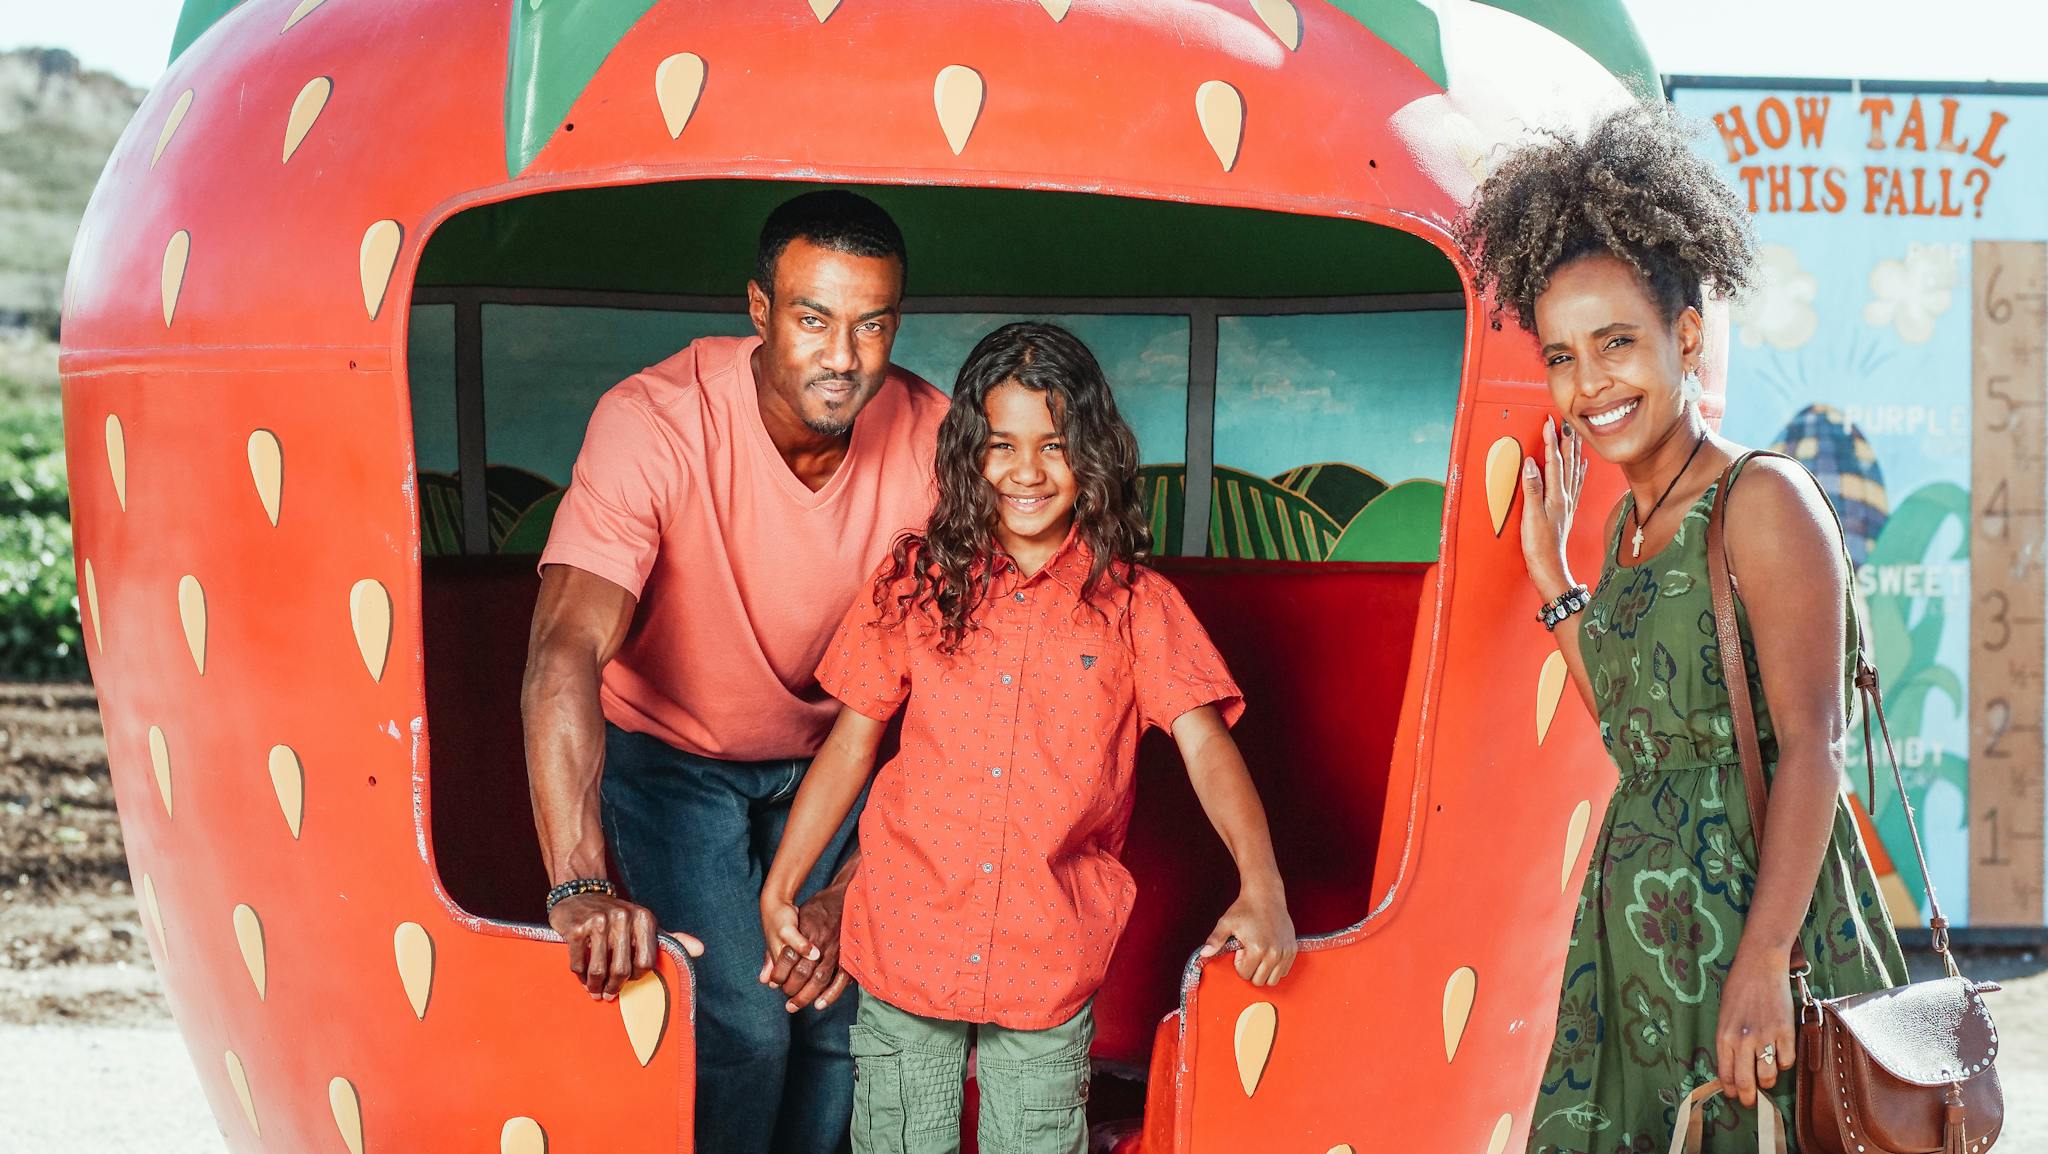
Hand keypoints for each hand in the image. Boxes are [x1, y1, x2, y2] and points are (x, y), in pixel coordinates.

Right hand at [548, 893, 700, 1000]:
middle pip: (622, 969)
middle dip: (614, 987)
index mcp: (644, 918)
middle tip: (608, 994)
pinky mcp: (576, 928)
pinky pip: (578, 963)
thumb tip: (700, 950)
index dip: (637, 977)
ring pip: (598, 969)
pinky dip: (579, 975)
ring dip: (595, 985)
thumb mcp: (645, 925)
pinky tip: (581, 976)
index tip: (629, 981)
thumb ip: (671, 939)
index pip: (646, 962)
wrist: (581, 895)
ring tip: (594, 990)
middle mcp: (623, 917)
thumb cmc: (617, 917)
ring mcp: (598, 921)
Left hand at [757, 883, 853, 1012]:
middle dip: (792, 989)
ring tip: (796, 1005)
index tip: (775, 984)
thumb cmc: (814, 911)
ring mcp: (835, 948)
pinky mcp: (846, 954)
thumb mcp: (793, 924)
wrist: (842, 897)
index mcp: (805, 931)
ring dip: (807, 995)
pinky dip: (830, 993)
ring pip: (820, 978)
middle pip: (803, 972)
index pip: (787, 957)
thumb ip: (775, 953)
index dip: (779, 974)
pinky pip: (840, 978)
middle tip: (786, 1002)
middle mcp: (820, 941)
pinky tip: (819, 1003)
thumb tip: (764, 980)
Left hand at [1199, 890, 1296, 986]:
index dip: (1239, 964)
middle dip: (1251, 970)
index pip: (1245, 974)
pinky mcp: (1292, 949)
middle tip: (1249, 952)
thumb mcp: (1226, 923)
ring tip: (1259, 954)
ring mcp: (1285, 952)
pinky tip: (1269, 953)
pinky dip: (1276, 967)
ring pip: (1273, 979)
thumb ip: (1215, 940)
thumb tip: (1204, 954)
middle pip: (1259, 981)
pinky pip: (1284, 971)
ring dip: (1264, 971)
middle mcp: (1274, 953)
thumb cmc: (1245, 908)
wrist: (1266, 894)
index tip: (1241, 950)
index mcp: (1257, 949)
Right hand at [1521, 416, 1583, 599]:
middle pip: (1568, 462)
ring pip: (1574, 470)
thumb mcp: (1531, 517)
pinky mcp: (1566, 510)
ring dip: (1574, 451)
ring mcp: (1567, 503)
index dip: (1551, 441)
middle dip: (1566, 440)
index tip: (1549, 422)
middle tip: (1565, 421)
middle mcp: (1565, 496)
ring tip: (1575, 435)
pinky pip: (1576, 484)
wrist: (1549, 567)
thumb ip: (1532, 489)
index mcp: (1556, 495)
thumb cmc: (1539, 545)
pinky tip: (1582, 465)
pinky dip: (1579, 470)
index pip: (1554, 462)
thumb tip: (1531, 463)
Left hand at [1715, 948, 1796, 1107]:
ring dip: (1767, 1081)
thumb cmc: (1739, 988)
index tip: (1734, 1095)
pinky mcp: (1786, 1032)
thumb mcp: (1724, 1016)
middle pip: (1746, 1082)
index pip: (1726, 1074)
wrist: (1760, 965)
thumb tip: (1733, 1067)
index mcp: (1724, 1036)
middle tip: (1750, 1101)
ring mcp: (1765, 1037)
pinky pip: (1786, 1061)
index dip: (1731, 1089)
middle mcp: (1743, 1040)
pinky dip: (1783, 1063)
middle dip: (1748, 1097)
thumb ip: (1728, 1041)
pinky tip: (1779, 1056)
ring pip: (1768, 1076)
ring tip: (1765, 1078)